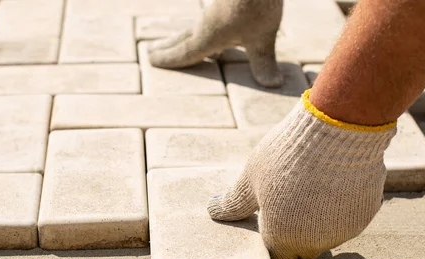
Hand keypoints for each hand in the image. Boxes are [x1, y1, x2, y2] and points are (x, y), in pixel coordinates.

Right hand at [148, 0, 284, 87]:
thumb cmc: (257, 5)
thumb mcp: (262, 38)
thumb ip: (263, 60)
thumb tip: (273, 85)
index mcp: (209, 36)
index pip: (185, 52)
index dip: (169, 59)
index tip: (151, 60)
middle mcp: (206, 20)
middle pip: (184, 36)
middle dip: (169, 45)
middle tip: (151, 50)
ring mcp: (214, 5)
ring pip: (195, 23)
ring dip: (184, 33)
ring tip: (177, 38)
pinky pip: (209, 11)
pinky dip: (204, 21)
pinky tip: (210, 18)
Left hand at [207, 90, 396, 258]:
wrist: (339, 131)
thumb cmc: (287, 155)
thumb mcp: (251, 177)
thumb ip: (234, 202)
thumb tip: (213, 212)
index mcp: (281, 238)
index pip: (274, 256)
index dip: (271, 240)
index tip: (270, 222)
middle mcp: (313, 243)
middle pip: (301, 251)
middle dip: (294, 236)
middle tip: (290, 206)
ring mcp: (342, 231)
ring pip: (326, 235)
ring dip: (318, 221)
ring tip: (312, 185)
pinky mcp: (364, 216)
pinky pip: (347, 219)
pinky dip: (339, 208)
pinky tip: (334, 181)